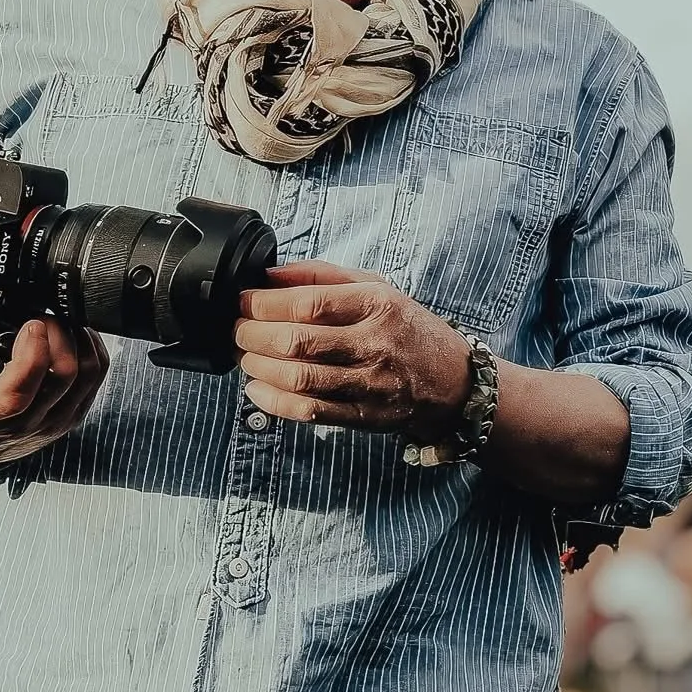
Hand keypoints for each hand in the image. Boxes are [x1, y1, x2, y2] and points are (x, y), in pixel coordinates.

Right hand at [0, 314, 109, 463]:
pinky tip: (74, 335)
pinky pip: (92, 386)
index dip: (31, 357)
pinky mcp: (65, 420)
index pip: (16, 394)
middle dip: (59, 338)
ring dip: (78, 344)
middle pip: (60, 382)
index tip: (31, 323)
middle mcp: (17, 428)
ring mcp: (46, 427)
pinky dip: (90, 355)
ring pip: (83, 382)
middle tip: (45, 313)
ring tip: (61, 319)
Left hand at [234, 260, 471, 435]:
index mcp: (377, 305)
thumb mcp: (376, 287)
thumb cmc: (407, 328)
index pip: (308, 303)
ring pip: (298, 378)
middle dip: (253, 334)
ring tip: (245, 355)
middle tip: (237, 329)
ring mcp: (369, 384)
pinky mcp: (362, 416)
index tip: (243, 301)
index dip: (264, 304)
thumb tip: (270, 275)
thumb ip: (322, 275)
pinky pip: (309, 411)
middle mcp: (374, 344)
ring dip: (258, 366)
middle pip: (297, 341)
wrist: (453, 383)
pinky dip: (273, 401)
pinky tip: (256, 388)